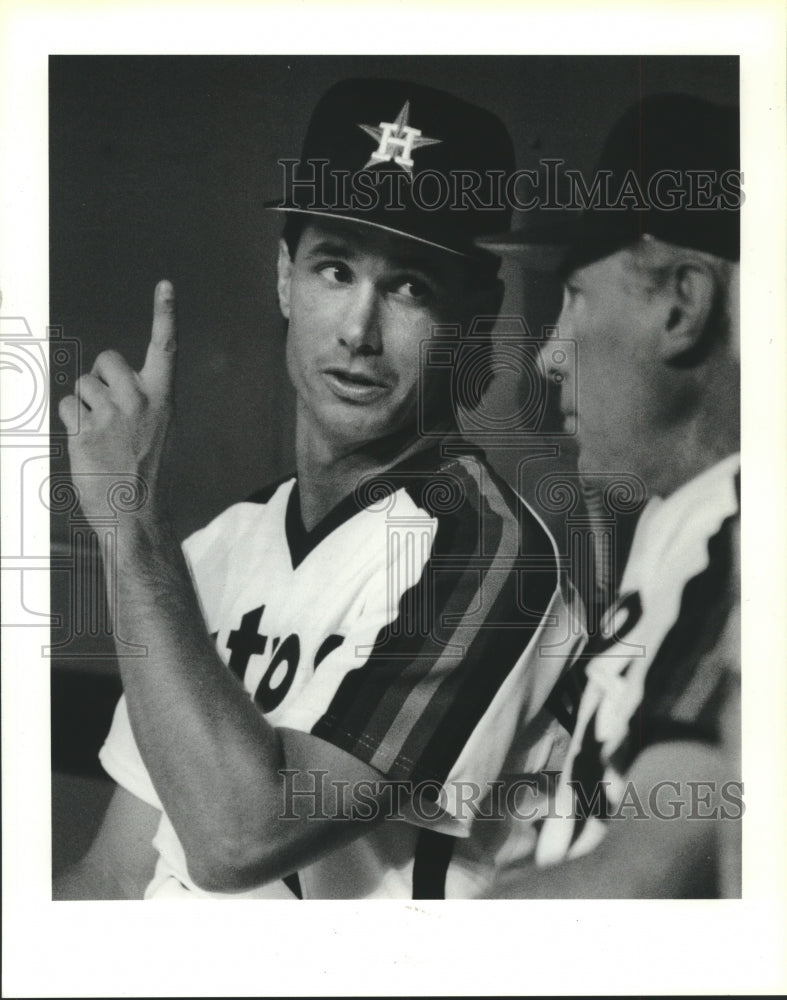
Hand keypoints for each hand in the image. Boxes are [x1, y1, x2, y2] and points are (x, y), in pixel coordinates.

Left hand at [59, 281, 176, 524]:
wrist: (137, 515)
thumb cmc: (147, 476)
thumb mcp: (157, 432)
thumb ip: (140, 402)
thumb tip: (108, 381)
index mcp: (163, 399)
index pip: (166, 347)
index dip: (165, 314)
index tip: (165, 286)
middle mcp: (138, 401)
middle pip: (106, 359)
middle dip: (101, 377)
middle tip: (109, 409)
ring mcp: (110, 416)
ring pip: (82, 386)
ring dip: (84, 405)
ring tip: (101, 435)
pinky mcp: (84, 432)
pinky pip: (66, 409)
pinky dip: (71, 423)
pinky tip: (87, 444)